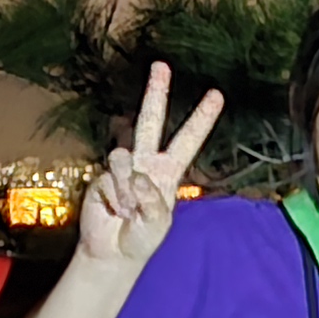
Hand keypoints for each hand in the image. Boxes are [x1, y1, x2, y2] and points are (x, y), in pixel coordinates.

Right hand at [76, 61, 223, 270]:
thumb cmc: (141, 238)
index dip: (202, 118)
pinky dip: (115, 197)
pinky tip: (114, 210)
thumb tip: (134, 175)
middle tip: (161, 65)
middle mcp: (145, 163)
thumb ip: (152, 198)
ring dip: (127, 188)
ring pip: (124, 157)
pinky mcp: (101, 176)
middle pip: (151, 121)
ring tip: (127, 210)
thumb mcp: (159, 223)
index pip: (188, 139)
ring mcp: (122, 168)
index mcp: (167, 171)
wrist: (111, 252)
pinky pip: (110, 179)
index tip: (217, 94)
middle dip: (156, 93)